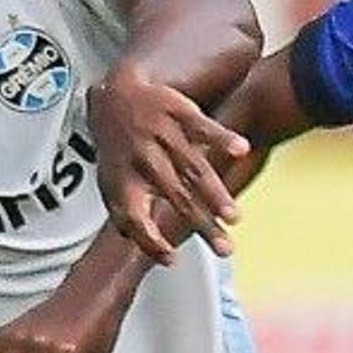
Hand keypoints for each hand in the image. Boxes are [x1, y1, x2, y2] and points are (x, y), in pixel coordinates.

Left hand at [88, 66, 246, 264]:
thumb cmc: (118, 148)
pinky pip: (202, 126)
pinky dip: (222, 138)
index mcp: (123, 180)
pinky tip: (241, 149)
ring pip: (191, 167)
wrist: (114, 94)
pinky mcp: (178, 111)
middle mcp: (143, 159)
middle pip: (175, 196)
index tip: (172, 257)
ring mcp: (161, 134)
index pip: (134, 216)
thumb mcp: (111, 182)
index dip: (150, 240)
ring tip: (233, 216)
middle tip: (225, 248)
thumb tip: (150, 252)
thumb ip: (127, 216)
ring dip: (214, 192)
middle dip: (202, 224)